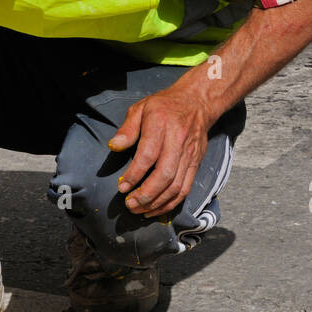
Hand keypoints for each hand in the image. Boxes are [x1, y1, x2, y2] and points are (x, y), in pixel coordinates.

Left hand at [107, 83, 211, 217]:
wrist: (198, 101)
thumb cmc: (164, 106)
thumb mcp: (141, 108)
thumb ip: (127, 128)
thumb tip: (114, 146)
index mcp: (161, 126)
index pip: (148, 155)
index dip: (134, 175)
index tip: (122, 187)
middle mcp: (177, 142)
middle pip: (164, 175)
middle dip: (146, 195)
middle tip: (129, 204)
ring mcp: (189, 155)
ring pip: (176, 186)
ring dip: (157, 203)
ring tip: (139, 210)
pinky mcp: (196, 164)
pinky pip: (185, 189)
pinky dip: (170, 204)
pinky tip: (155, 209)